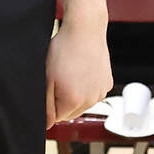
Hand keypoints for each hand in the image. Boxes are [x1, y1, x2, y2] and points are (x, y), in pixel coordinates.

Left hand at [47, 14, 111, 129]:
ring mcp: (100, 92)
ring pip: (82, 104)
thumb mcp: (47, 77)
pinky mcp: (107, 84)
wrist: (85, 29)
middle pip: (70, 113)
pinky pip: (93, 94)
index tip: (49, 88)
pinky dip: (87, 88)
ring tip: (70, 73)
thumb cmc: (64, 49)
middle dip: (62, 101)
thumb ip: (46, 104)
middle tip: (58, 78)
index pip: (56, 118)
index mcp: (73, 101)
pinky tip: (81, 72)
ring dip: (75, 96)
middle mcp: (90, 100)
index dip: (49, 104)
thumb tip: (46, 124)